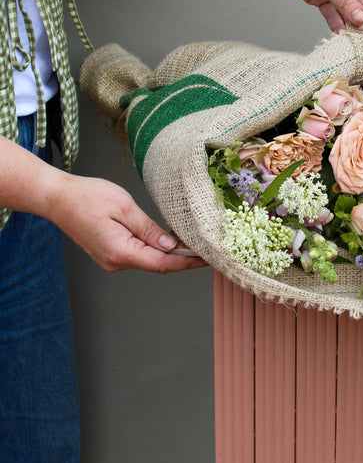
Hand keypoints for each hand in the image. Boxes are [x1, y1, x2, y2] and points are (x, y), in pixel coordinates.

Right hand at [52, 174, 207, 272]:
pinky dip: (153, 249)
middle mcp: (115, 262)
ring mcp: (110, 260)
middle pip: (156, 265)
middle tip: (203, 247)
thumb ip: (149, 229)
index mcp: (120, 251)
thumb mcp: (125, 207)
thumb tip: (170, 245)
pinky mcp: (108, 253)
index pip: (162, 264)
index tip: (206, 258)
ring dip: (167, 253)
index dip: (186, 262)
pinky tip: (164, 238)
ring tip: (188, 240)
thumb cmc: (87, 197)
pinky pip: (136, 255)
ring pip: (146, 260)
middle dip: (181, 258)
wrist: (57, 198)